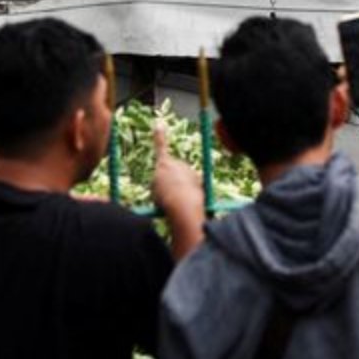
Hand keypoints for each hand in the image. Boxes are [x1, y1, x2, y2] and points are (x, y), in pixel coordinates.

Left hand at [151, 124, 205, 259]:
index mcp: (195, 179)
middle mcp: (187, 169)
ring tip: (164, 200)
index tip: (177, 201)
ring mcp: (176, 165)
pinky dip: (160, 136)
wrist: (185, 207)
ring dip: (158, 194)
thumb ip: (191, 217)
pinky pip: (162, 147)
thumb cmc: (191, 216)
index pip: (181, 185)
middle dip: (162, 196)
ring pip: (158, 183)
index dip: (176, 196)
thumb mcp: (196, 217)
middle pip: (166, 183)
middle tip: (168, 206)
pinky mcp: (165, 163)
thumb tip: (201, 234)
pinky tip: (158, 125)